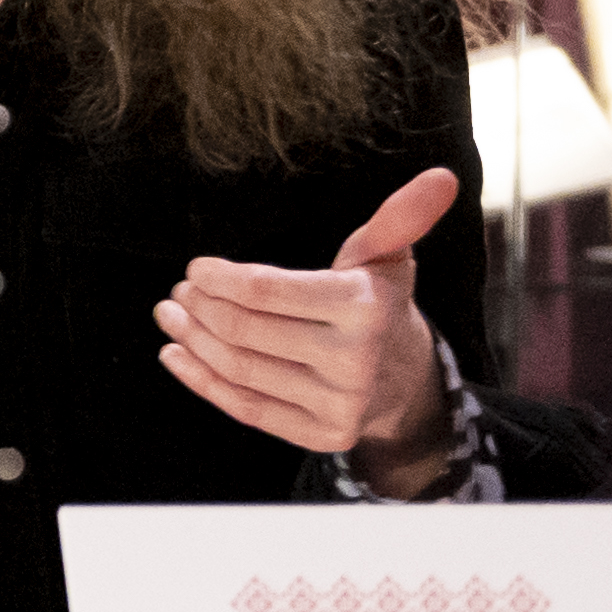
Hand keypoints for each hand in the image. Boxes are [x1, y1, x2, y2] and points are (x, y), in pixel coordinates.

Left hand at [155, 165, 458, 470]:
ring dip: (192, 339)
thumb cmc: (379, 305)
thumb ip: (398, 218)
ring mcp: (339, 403)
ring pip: (239, 369)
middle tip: (179, 291)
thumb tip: (440, 176)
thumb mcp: (386, 259)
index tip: (196, 268)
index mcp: (366, 306)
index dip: (219, 279)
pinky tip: (176, 354)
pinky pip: (245, 408)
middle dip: (200, 307)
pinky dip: (200, 380)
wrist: (406, 381)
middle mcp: (354, 359)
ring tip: (171, 315)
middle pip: (245, 330)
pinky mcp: (321, 435)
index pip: (266, 291)